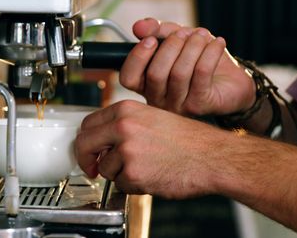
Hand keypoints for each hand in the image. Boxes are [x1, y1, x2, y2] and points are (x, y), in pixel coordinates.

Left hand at [74, 99, 226, 197]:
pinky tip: (152, 176)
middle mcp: (123, 126)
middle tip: (92, 168)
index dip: (86, 140)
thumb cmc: (189, 141)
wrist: (212, 157)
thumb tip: (101, 140)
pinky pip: (121, 185)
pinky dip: (133, 186)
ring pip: (105, 168)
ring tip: (144, 168)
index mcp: (126, 109)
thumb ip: (124, 125)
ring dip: (119, 174)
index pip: (88, 123)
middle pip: (84, 144)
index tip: (89, 150)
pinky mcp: (133, 172)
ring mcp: (127, 150)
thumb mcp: (153, 118)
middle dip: (86, 159)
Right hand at [119, 18, 255, 115]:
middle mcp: (158, 99)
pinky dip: (210, 53)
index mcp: (147, 84)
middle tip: (185, 33)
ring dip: (192, 47)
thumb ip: (158, 31)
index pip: (129, 77)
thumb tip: (139, 26)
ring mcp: (179, 105)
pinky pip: (202, 74)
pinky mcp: (200, 105)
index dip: (138, 57)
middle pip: (155, 74)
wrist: (233, 81)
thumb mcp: (178, 39)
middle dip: (171, 46)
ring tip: (203, 36)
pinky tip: (218, 43)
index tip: (152, 39)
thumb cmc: (200, 61)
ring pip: (179, 73)